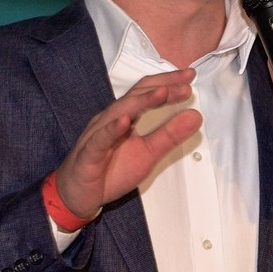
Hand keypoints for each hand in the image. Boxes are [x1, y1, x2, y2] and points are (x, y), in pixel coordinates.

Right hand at [53, 69, 201, 219]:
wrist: (77, 194)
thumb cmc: (108, 171)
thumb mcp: (148, 154)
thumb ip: (169, 135)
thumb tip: (195, 116)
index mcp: (125, 117)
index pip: (147, 92)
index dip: (168, 83)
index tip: (190, 77)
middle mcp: (110, 119)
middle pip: (135, 95)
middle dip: (161, 87)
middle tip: (185, 84)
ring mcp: (97, 134)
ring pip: (119, 112)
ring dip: (141, 102)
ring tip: (162, 93)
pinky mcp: (88, 153)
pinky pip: (100, 139)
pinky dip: (112, 129)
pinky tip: (126, 122)